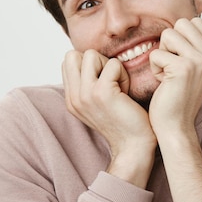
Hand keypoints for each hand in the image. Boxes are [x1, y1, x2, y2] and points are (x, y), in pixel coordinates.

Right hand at [62, 49, 156, 186]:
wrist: (133, 146)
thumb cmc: (123, 122)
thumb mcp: (97, 103)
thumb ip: (88, 84)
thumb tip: (90, 60)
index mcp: (71, 99)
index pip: (68, 62)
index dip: (88, 64)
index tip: (103, 81)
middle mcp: (74, 97)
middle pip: (73, 54)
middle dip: (95, 60)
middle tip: (110, 79)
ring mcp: (85, 94)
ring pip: (90, 55)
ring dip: (109, 65)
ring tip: (118, 85)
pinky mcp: (102, 93)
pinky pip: (113, 64)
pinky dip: (123, 73)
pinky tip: (126, 91)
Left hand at [148, 17, 201, 136]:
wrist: (176, 125)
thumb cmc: (179, 94)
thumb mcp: (195, 66)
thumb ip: (194, 44)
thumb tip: (183, 22)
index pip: (194, 22)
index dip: (180, 38)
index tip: (182, 62)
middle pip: (181, 23)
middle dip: (170, 42)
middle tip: (172, 66)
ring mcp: (201, 61)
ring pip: (168, 34)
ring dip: (162, 54)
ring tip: (168, 74)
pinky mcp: (184, 68)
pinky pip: (156, 53)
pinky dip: (154, 68)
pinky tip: (163, 83)